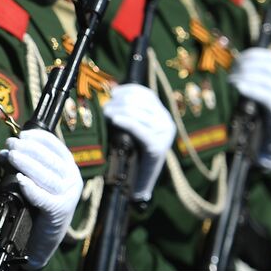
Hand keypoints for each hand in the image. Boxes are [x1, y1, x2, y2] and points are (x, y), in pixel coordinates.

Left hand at [2, 129, 80, 269]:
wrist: (40, 240)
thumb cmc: (36, 206)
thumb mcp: (37, 181)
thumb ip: (29, 164)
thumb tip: (9, 148)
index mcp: (69, 169)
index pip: (56, 147)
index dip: (39, 138)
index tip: (23, 134)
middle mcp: (72, 180)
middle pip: (50, 160)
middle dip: (28, 149)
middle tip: (11, 144)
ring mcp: (68, 196)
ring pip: (46, 176)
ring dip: (26, 163)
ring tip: (10, 156)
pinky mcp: (59, 212)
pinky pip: (44, 197)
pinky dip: (31, 188)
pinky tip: (20, 180)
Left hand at [102, 83, 175, 202]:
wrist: (139, 180)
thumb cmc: (131, 151)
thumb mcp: (132, 127)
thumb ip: (128, 111)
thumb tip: (112, 91)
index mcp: (162, 114)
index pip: (145, 93)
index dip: (127, 90)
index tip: (112, 93)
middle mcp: (166, 122)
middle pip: (139, 103)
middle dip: (119, 102)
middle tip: (105, 108)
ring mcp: (163, 134)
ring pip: (137, 114)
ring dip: (118, 111)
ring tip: (105, 114)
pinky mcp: (157, 146)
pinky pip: (138, 129)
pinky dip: (125, 122)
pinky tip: (114, 120)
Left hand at [228, 47, 270, 170]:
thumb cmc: (265, 109)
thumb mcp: (264, 88)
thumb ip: (257, 75)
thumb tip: (238, 60)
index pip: (269, 56)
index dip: (251, 55)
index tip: (236, 60)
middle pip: (264, 66)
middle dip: (244, 66)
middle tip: (230, 71)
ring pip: (262, 79)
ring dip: (243, 77)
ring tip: (230, 80)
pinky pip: (263, 95)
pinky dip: (249, 89)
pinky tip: (238, 87)